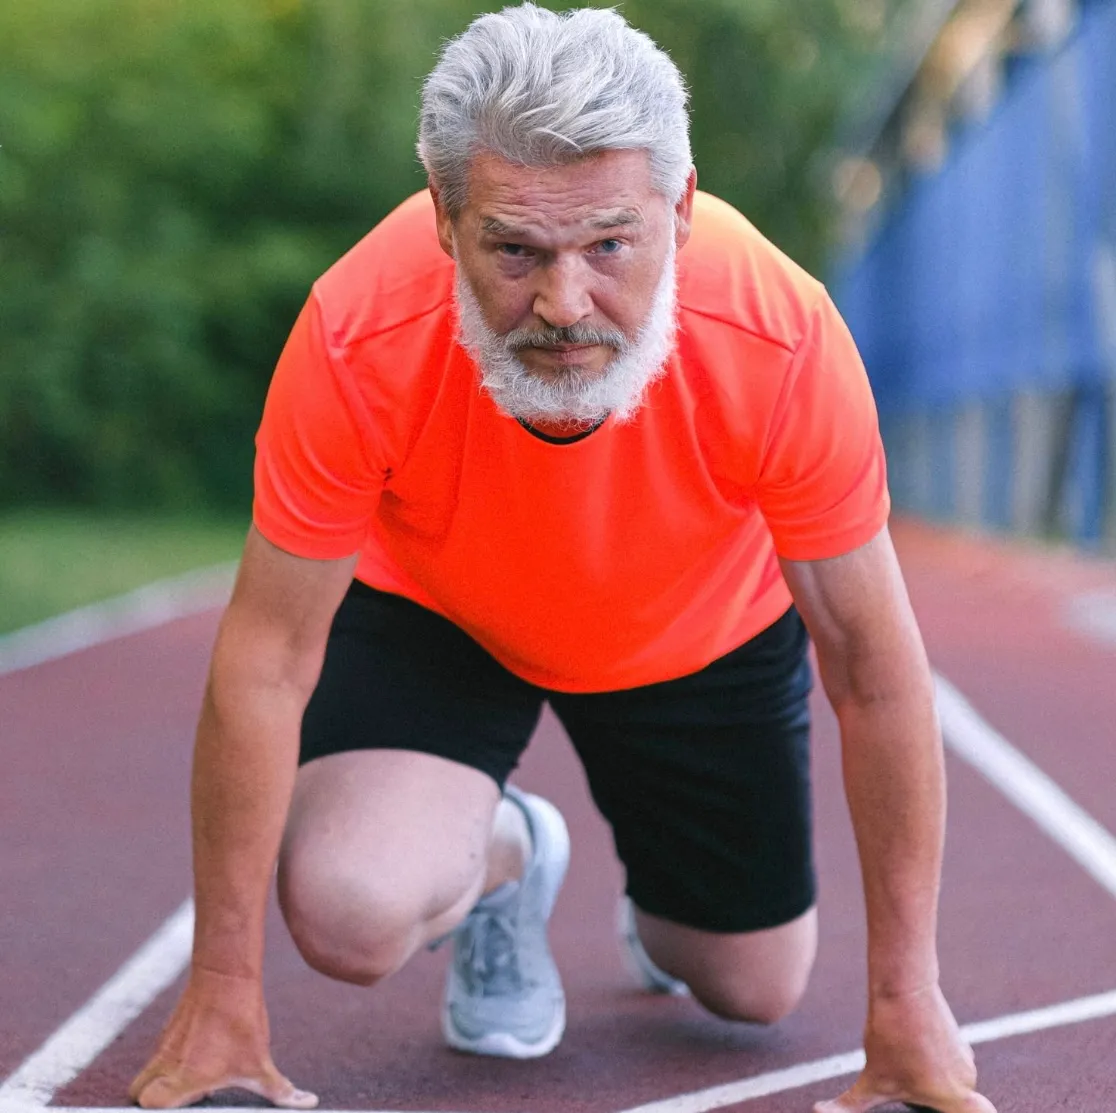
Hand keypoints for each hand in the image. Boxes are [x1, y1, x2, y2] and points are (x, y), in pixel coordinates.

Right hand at [129, 967, 316, 1108]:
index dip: (162, 1110)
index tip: (188, 1104)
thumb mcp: (261, 1061)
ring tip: (194, 1079)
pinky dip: (172, 1062)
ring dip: (163, 1082)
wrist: (226, 975)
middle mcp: (165, 1066)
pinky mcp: (167, 1032)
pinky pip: (159, 1055)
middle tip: (186, 1098)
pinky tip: (199, 1056)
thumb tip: (308, 1102)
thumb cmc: (240, 1021)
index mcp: (183, 1080)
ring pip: (146, 1075)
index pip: (150, 1106)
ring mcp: (163, 1047)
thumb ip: (279, 1090)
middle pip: (138, 1095)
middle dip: (155, 1102)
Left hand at [813, 983, 995, 1112]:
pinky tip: (909, 1050)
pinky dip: (930, 1061)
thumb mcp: (870, 1079)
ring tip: (905, 1063)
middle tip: (906, 1079)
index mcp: (954, 1099)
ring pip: (947, 1082)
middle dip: (932, 1101)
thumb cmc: (890, 1035)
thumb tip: (817, 1111)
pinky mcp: (956, 1040)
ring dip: (929, 1080)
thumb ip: (851, 1106)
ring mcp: (965, 1059)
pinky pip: (945, 1062)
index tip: (957, 1108)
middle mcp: (967, 1082)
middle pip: (952, 1104)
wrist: (902, 986)